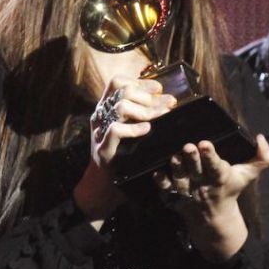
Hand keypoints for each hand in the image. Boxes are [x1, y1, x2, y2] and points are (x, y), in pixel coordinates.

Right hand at [73, 77, 174, 222]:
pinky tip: (147, 130)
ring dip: (145, 111)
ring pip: (120, 107)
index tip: (159, 89)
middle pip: (122, 91)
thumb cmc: (124, 157)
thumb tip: (166, 100)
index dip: (140, 82)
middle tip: (169, 104)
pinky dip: (134, 128)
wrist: (105, 186)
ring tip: (161, 117)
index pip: (118, 82)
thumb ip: (141, 114)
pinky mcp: (103, 149)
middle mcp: (100, 116)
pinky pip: (116, 130)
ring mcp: (99, 132)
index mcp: (106, 108)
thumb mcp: (132, 130)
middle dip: (150, 96)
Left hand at [154, 133, 268, 260]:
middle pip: (196, 171)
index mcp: (220, 178)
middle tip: (188, 146)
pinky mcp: (173, 196)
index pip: (216, 166)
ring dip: (176, 169)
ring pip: (180, 179)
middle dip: (192, 159)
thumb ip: (262, 157)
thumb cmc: (230, 188)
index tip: (205, 143)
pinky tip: (156, 173)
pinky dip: (161, 183)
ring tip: (174, 157)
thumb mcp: (249, 174)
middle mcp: (202, 185)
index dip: (210, 156)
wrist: (213, 217)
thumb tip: (261, 138)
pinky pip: (166, 190)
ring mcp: (187, 191)